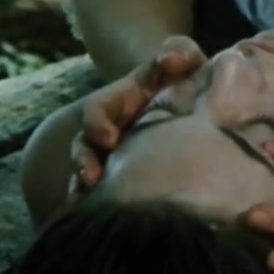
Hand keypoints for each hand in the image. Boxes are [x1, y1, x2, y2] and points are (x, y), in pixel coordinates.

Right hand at [67, 35, 205, 198]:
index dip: (97, 123)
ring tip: (92, 201)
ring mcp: (114, 156)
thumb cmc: (183, 78)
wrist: (189, 101)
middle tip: (92, 179)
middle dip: (84, 164)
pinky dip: (99, 207)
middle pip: (84, 150)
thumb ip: (178, 52)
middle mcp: (109, 131)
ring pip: (88, 175)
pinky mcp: (125, 178)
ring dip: (88, 188)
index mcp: (118, 104)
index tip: (109, 137)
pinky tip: (106, 221)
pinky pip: (104, 196)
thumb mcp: (182, 60)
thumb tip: (172, 60)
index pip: (96, 112)